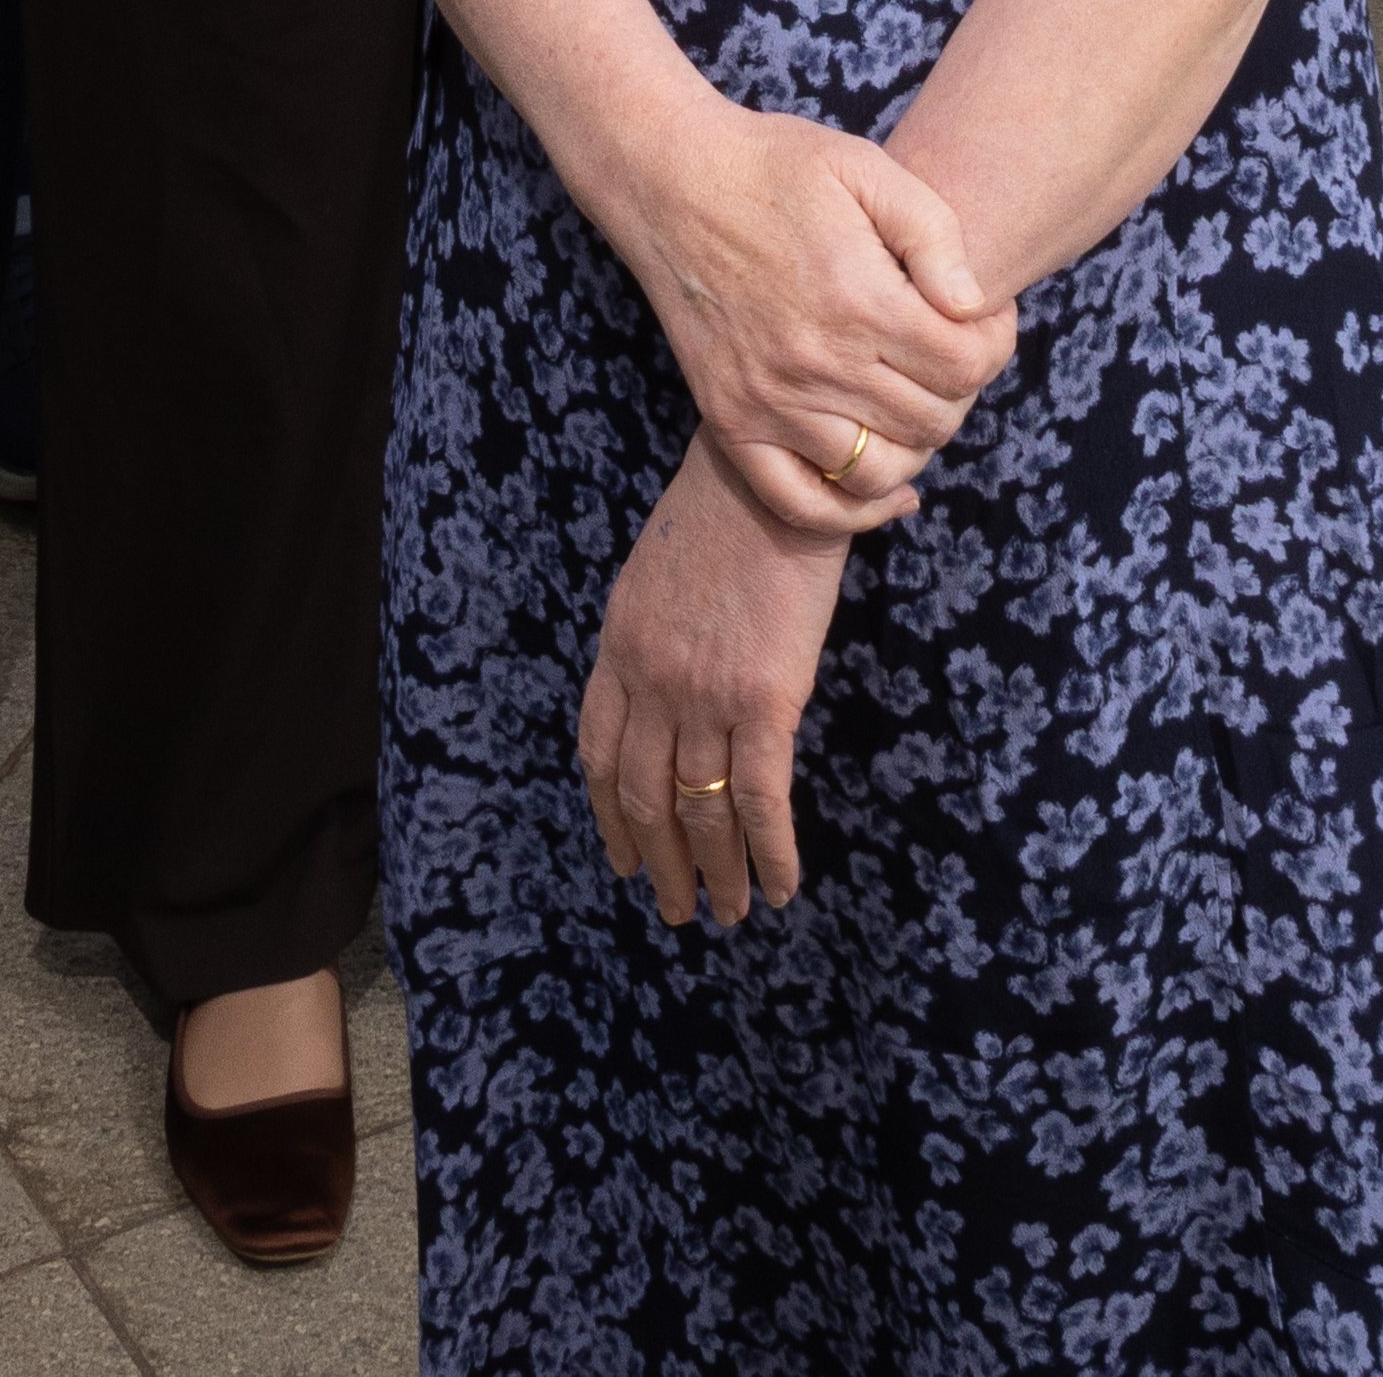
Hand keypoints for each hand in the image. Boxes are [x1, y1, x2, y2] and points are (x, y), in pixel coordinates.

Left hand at [580, 440, 848, 925]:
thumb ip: (654, 631)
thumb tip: (676, 676)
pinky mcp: (763, 700)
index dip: (611, 817)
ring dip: (715, 874)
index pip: (599, 755)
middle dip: (660, 865)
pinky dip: (771, 854)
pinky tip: (783, 887)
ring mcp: (703, 696)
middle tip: (677, 911)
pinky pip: (760, 800)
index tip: (623, 860)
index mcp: (620, 649)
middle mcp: (652, 684)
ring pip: (700, 812)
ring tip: (731, 913)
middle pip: (644, 798)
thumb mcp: (658, 571)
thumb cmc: (728, 505)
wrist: (772, 470)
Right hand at [611, 106, 1015, 538]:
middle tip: (948, 351)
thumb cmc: (777, 166)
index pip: (966, 366)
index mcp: (859, 300)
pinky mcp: (733, 422)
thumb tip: (974, 306)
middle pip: (932, 421)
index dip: (994, 344)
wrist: (670, 182)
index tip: (983, 317)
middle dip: (960, 390)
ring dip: (914, 444)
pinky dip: (852, 512)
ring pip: (876, 470)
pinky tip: (890, 490)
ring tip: (913, 398)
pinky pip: (800, 503)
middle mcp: (816, 364)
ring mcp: (770, 403)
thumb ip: (935, 234)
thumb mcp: (867, 168)